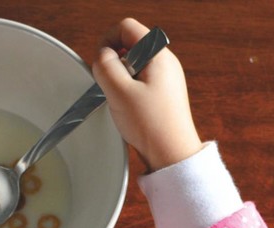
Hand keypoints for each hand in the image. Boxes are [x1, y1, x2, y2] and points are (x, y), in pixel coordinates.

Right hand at [91, 18, 202, 171]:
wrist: (172, 154)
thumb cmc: (152, 126)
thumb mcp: (119, 92)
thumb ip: (105, 66)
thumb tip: (101, 56)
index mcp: (158, 55)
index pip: (127, 27)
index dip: (108, 40)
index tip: (101, 63)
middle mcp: (165, 62)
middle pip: (129, 45)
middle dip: (113, 63)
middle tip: (112, 86)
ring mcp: (165, 78)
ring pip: (132, 65)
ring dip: (120, 79)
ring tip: (123, 100)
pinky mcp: (162, 93)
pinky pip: (138, 81)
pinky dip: (127, 91)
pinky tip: (129, 108)